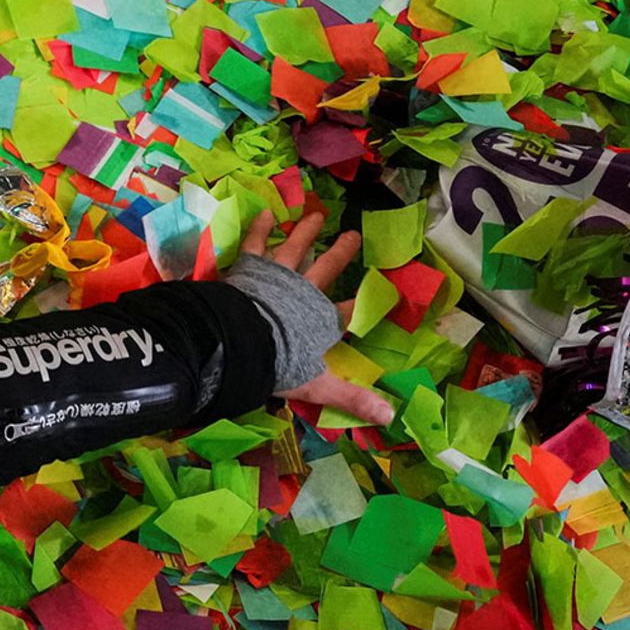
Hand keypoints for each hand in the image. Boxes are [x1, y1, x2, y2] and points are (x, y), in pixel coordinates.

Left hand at [245, 204, 395, 426]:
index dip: (362, 301)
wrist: (238, 343)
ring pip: (295, 250)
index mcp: (319, 322)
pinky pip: (256, 244)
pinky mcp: (250, 269)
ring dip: (306, 233)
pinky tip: (265, 213)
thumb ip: (351, 398)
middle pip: (326, 270)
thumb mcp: (316, 385)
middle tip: (354, 237)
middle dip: (341, 254)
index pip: (346, 311)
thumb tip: (391, 416)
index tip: (381, 289)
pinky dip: (261, 228)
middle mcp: (302, 294)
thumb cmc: (276, 364)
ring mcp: (276, 278)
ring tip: (317, 215)